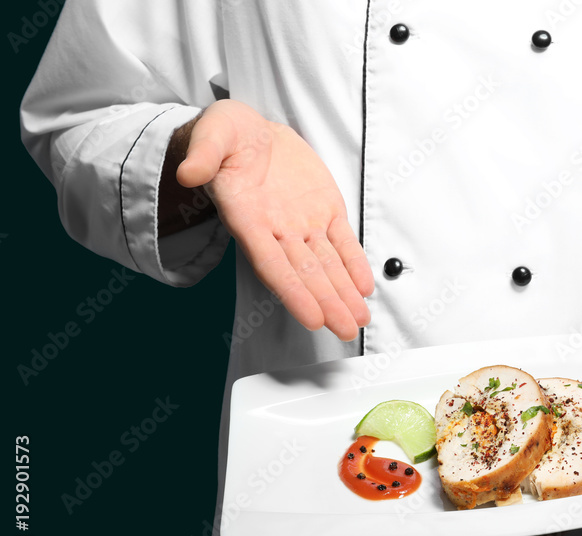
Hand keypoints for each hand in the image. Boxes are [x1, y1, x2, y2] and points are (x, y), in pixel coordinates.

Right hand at [175, 100, 372, 339]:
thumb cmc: (227, 137)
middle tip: (347, 330)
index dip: (293, 292)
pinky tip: (364, 288)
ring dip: (344, 293)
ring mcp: (303, 223)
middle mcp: (278, 229)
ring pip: (328, 265)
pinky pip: (344, 242)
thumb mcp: (211, 134)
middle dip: (327, 302)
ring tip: (359, 319)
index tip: (312, 318)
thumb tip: (189, 171)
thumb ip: (203, 155)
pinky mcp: (326, 210)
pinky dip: (355, 264)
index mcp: (248, 218)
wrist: (251, 132)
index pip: (273, 265)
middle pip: (305, 274)